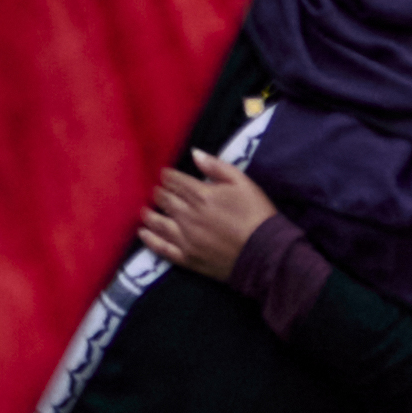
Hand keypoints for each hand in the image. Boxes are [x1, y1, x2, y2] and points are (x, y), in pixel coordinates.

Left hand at [133, 159, 278, 282]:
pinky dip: (150, 240)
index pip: (174, 180)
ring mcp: (187, 239)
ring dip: (150, 213)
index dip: (168, 176)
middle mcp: (189, 216)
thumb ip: (216, 166)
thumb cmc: (257, 214)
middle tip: (158, 191)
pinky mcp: (189, 259)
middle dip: (159, 192)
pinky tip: (143, 233)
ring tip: (146, 210)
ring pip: (159, 222)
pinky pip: (163, 248)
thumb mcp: (243, 182)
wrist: (268, 254)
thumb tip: (194, 153)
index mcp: (202, 195)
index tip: (166, 175)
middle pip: (164, 199)